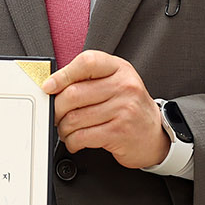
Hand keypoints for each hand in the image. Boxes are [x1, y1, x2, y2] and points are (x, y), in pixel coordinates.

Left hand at [41, 50, 169, 169]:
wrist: (155, 135)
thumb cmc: (129, 108)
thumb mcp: (116, 83)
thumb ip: (90, 79)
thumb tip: (54, 85)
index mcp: (120, 69)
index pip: (87, 62)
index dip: (63, 74)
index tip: (48, 86)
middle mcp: (124, 86)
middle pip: (74, 93)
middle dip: (56, 108)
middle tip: (55, 115)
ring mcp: (124, 109)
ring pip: (75, 118)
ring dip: (63, 128)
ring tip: (65, 130)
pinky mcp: (120, 132)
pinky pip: (83, 136)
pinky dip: (72, 141)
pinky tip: (75, 141)